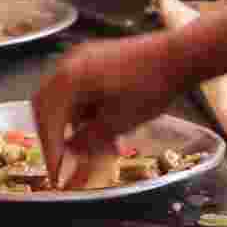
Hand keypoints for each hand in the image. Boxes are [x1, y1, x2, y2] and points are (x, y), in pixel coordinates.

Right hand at [31, 34, 189, 185]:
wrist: (181, 54)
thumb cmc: (151, 88)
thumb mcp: (119, 123)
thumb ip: (89, 140)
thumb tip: (71, 153)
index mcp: (68, 80)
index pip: (48, 121)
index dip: (50, 150)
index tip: (55, 172)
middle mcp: (67, 64)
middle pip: (44, 105)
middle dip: (52, 133)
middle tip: (60, 157)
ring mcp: (80, 56)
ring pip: (59, 95)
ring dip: (66, 120)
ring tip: (85, 140)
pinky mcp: (94, 55)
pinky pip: (73, 84)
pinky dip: (78, 106)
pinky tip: (96, 119)